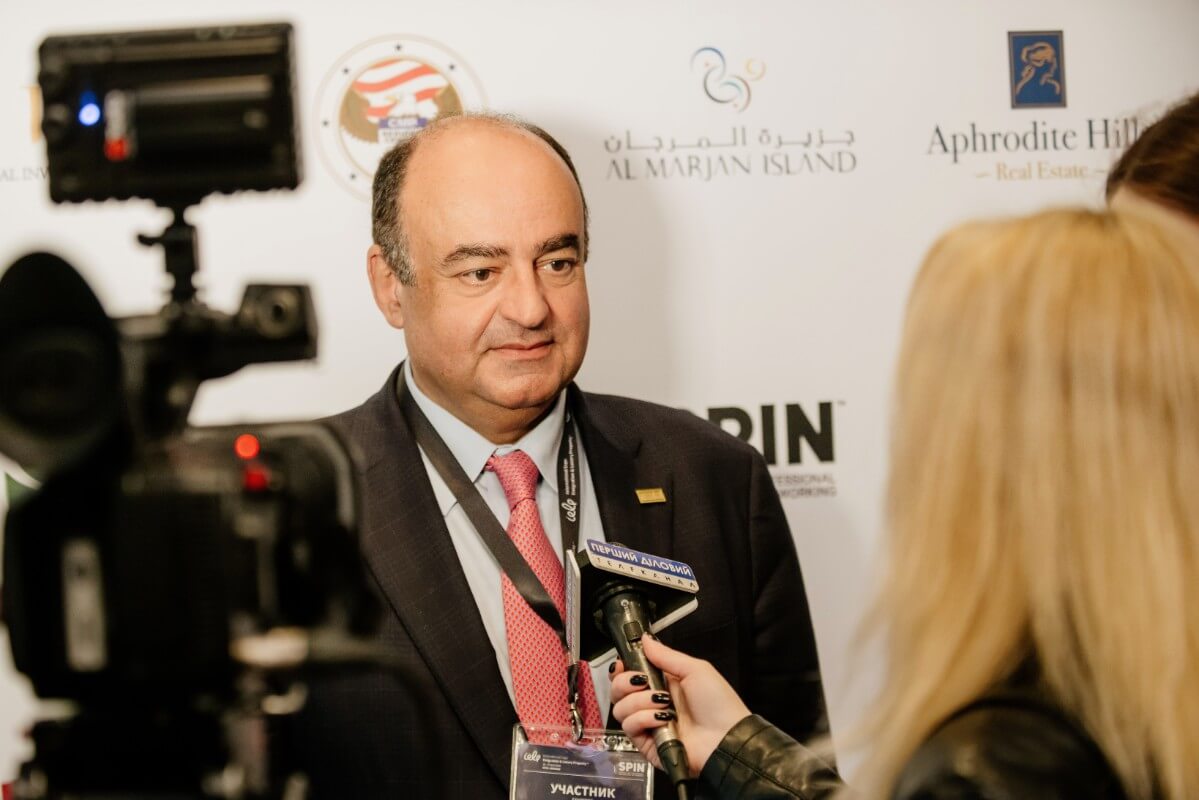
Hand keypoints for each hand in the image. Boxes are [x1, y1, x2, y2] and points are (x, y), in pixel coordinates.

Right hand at [610, 636, 750, 776]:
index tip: (621, 664)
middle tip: (643, 681)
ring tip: (663, 703)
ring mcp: (648, 724)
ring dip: (640, 701)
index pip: (628, 675)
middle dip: (625, 682)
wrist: (726, 737)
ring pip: (621, 708)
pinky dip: (643, 718)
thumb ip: (665, 655)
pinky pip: (630, 727)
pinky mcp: (648, 744)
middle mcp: (651, 703)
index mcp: (662, 683)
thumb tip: (644, 639)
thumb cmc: (718, 703)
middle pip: (618, 691)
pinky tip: (661, 719)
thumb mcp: (694, 670)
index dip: (621, 668)